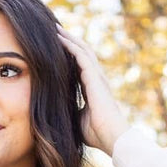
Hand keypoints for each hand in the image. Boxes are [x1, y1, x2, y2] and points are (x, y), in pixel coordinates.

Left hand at [56, 26, 129, 155]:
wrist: (112, 138)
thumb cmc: (97, 134)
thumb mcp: (77, 119)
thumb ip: (70, 110)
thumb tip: (55, 111)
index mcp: (92, 87)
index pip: (79, 66)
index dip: (69, 55)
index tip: (56, 47)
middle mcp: (96, 78)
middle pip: (82, 53)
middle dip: (69, 41)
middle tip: (55, 31)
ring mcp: (97, 76)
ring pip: (82, 50)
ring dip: (69, 38)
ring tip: (56, 28)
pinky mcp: (95, 78)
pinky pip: (81, 56)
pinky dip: (70, 45)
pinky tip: (59, 38)